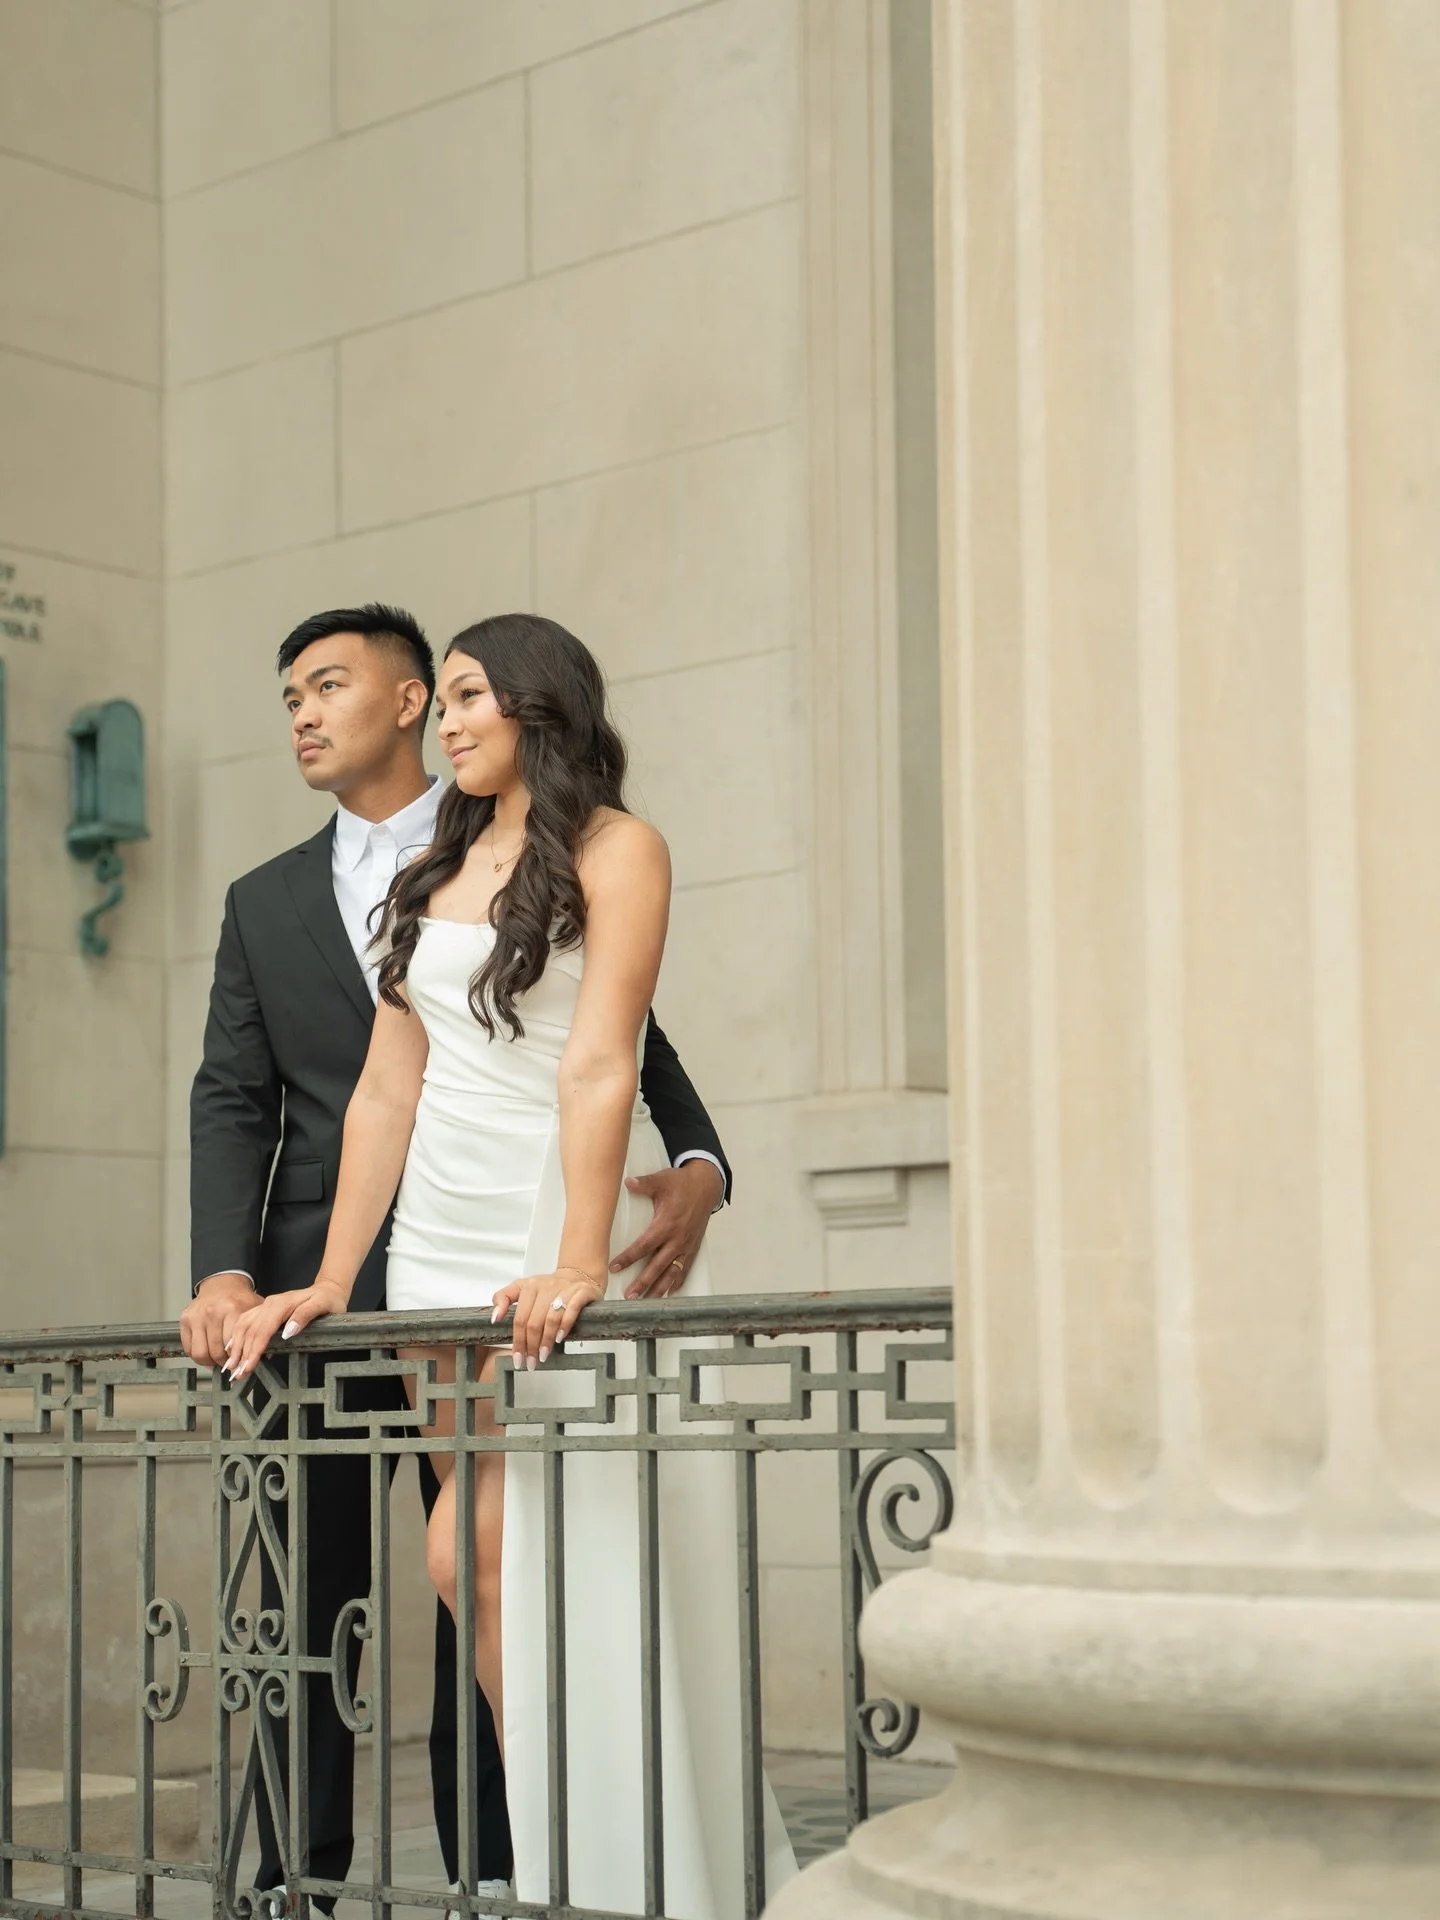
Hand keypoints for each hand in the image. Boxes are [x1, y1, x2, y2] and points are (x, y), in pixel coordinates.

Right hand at [179, 1272, 258, 1369]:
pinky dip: (197, 1356)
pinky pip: (189, 1348)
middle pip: (215, 1352)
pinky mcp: (185, 1320)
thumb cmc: (239, 1299)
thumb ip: (257, 1329)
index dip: (237, 1359)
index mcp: (232, 1309)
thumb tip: (258, 1354)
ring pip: (200, 1353)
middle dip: (223, 1363)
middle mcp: (212, 1312)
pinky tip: (207, 1354)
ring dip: (209, 1362)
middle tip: (229, 1365)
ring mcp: (196, 1316)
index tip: (240, 1364)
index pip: (232, 1345)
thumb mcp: (254, 1310)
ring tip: (217, 1361)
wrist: (222, 1284)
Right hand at [224, 1278, 349, 1381]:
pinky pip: (245, 1322)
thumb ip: (305, 1315)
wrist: (328, 1288)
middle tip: (236, 1375)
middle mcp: (270, 1304)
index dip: (254, 1349)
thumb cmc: (328, 1300)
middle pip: (250, 1330)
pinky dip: (236, 1337)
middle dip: (241, 1353)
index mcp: (282, 1304)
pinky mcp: (264, 1310)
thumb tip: (288, 1332)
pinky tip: (232, 1350)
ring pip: (243, 1326)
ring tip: (230, 1367)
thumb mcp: (323, 1305)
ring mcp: (265, 1306)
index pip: (264, 1329)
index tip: (248, 1366)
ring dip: (235, 1347)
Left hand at [490, 1266, 605, 1368]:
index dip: (518, 1340)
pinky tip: (560, 1338)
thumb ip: (504, 1298)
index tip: (517, 1357)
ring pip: (551, 1318)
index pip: (520, 1318)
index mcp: (529, 1286)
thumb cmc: (548, 1287)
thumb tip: (495, 1317)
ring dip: (546, 1341)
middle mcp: (546, 1286)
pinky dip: (564, 1326)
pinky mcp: (581, 1292)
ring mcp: (564, 1289)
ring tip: (543, 1355)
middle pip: (534, 1322)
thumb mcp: (522, 1288)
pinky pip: (572, 1310)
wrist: (576, 1274)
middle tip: (530, 1361)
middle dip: (531, 1345)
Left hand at [611, 1160, 722, 1298]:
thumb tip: (627, 1182)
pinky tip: (669, 1293)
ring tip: (647, 1301)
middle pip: (657, 1266)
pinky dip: (677, 1282)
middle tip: (629, 1296)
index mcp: (666, 1224)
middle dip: (643, 1282)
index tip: (614, 1267)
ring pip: (671, 1272)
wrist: (707, 1186)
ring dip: (659, 1288)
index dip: (628, 1258)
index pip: (644, 1246)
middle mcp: (676, 1239)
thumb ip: (644, 1184)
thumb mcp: (661, 1180)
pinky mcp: (693, 1248)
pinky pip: (685, 1269)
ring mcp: (686, 1246)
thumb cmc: (682, 1184)